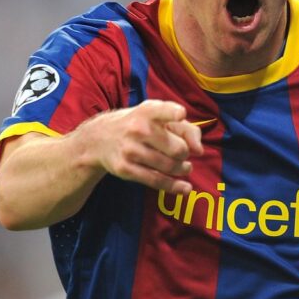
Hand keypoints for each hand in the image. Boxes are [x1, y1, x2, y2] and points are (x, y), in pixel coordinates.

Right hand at [76, 100, 203, 194]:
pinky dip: (174, 186)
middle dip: (185, 153)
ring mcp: (130, 150)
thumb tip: (199, 150)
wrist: (100, 139)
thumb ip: (186, 128)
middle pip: (177, 148)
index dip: (172, 112)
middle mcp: (138, 129)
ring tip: (184, 167)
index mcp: (147, 111)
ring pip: (169, 166)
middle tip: (182, 153)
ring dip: (183, 169)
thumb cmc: (139, 124)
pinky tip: (185, 188)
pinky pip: (156, 181)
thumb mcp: (159, 117)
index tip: (180, 114)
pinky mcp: (126, 169)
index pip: (161, 110)